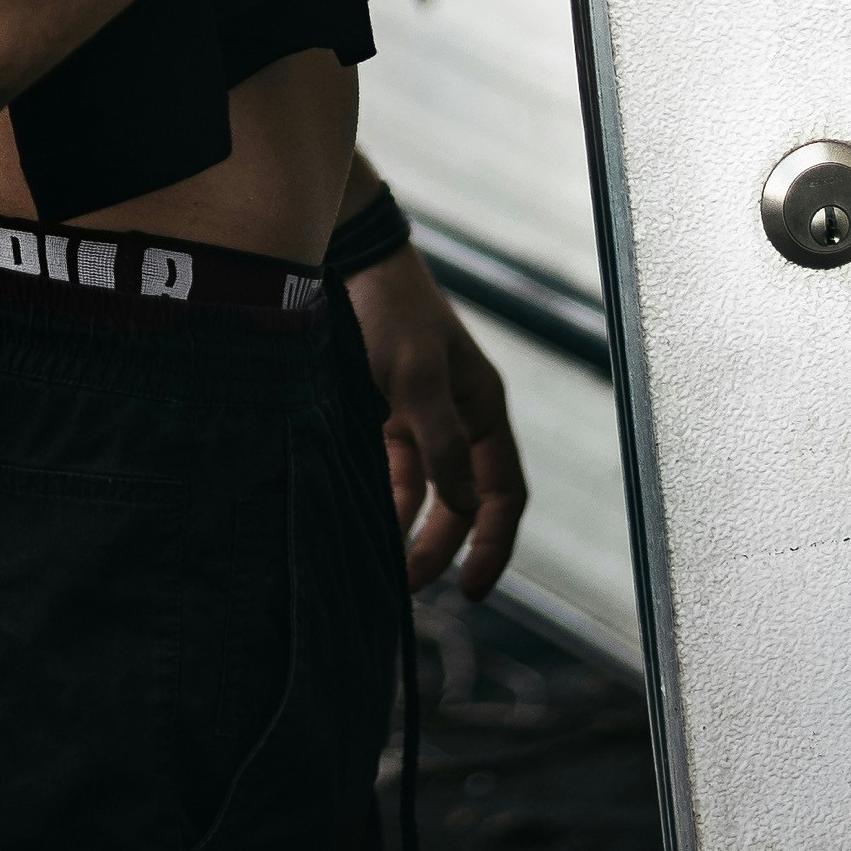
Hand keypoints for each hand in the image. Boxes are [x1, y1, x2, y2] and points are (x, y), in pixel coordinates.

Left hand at [346, 244, 526, 598]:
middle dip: (439, 547)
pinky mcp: (379, 414)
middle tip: (406, 590)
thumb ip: (441, 441)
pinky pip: (386, 472)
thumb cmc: (391, 310)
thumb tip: (465, 507)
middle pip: (459, 503)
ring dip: (404, 531)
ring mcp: (418, 419)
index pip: (504, 493)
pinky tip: (356, 524)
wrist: (347, 260)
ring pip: (420, 493)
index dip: (493, 543)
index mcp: (483, 410)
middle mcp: (456, 420)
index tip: (471, 590)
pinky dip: (377, 500)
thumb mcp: (418, 375)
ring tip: (377, 569)